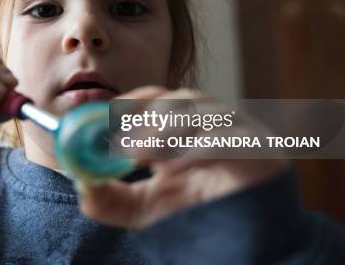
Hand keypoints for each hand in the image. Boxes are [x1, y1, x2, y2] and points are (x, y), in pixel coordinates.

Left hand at [79, 86, 288, 229]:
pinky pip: (230, 140)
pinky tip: (172, 169)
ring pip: (207, 112)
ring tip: (140, 154)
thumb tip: (82, 187)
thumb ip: (112, 199)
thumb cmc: (200, 217)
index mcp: (188, 128)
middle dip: (149, 116)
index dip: (134, 101)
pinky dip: (196, 150)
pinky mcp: (263, 152)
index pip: (161, 99)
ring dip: (168, 129)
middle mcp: (215, 124)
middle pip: (183, 99)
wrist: (250, 246)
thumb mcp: (145, 209)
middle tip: (122, 141)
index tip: (107, 114)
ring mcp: (241, 134)